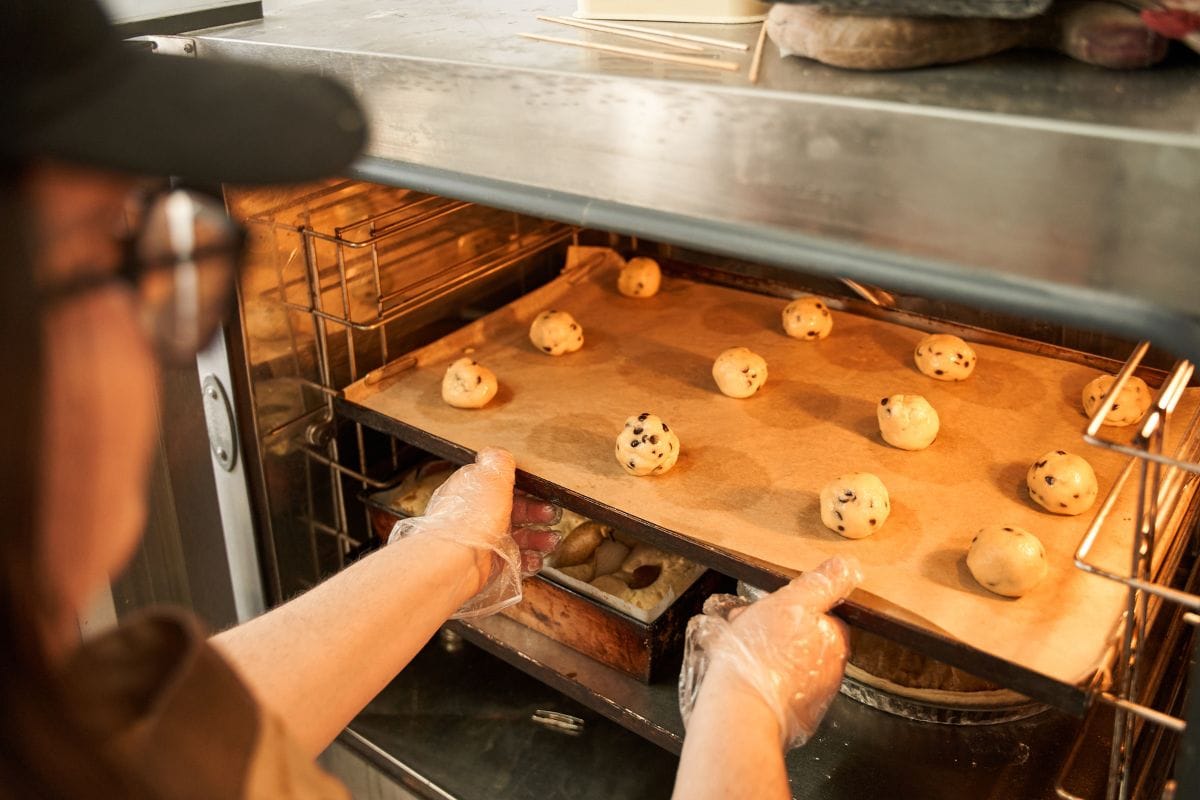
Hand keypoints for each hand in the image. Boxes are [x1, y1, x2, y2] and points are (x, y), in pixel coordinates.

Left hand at [389, 448, 560, 617]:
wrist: (455, 562)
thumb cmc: (470, 518)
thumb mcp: (488, 477)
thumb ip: (499, 462)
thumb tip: (500, 453)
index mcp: (474, 492)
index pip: (503, 486)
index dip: (527, 488)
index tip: (543, 492)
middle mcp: (477, 516)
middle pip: (515, 512)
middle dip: (538, 513)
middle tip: (551, 516)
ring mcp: (484, 542)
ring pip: (518, 538)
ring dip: (538, 538)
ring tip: (550, 542)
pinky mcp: (490, 565)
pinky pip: (515, 561)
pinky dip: (529, 560)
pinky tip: (536, 559)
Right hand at [679, 556, 861, 748]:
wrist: (743, 710)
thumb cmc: (763, 654)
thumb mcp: (791, 603)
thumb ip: (821, 584)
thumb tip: (847, 566)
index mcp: (835, 640)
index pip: (821, 614)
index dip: (793, 608)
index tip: (771, 610)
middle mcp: (832, 670)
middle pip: (805, 639)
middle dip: (778, 632)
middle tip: (749, 630)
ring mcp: (814, 696)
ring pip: (790, 664)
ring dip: (770, 656)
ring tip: (742, 655)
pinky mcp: (795, 716)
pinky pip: (780, 689)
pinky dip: (766, 681)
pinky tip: (746, 677)